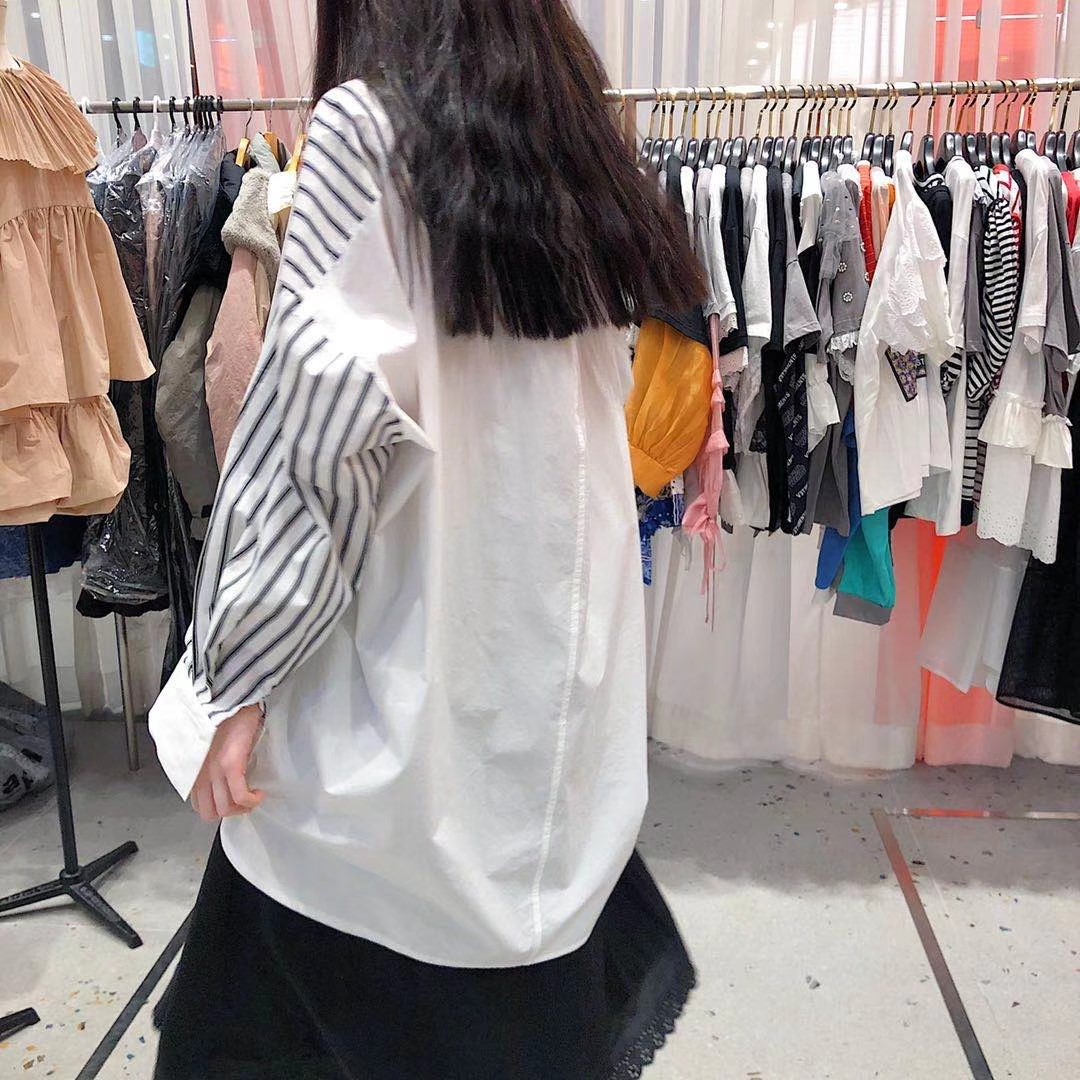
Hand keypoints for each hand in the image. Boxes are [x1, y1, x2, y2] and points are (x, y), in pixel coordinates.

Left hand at [190, 704, 265, 823]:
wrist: (235, 700)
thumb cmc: (227, 719)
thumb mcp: (213, 748)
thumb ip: (212, 766)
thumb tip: (225, 782)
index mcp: (195, 770)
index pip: (199, 805)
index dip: (219, 808)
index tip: (234, 801)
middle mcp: (200, 774)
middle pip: (209, 813)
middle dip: (230, 812)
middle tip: (245, 802)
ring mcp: (214, 771)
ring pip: (224, 809)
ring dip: (242, 808)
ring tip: (253, 797)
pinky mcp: (230, 765)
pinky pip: (240, 796)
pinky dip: (252, 800)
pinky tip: (259, 793)